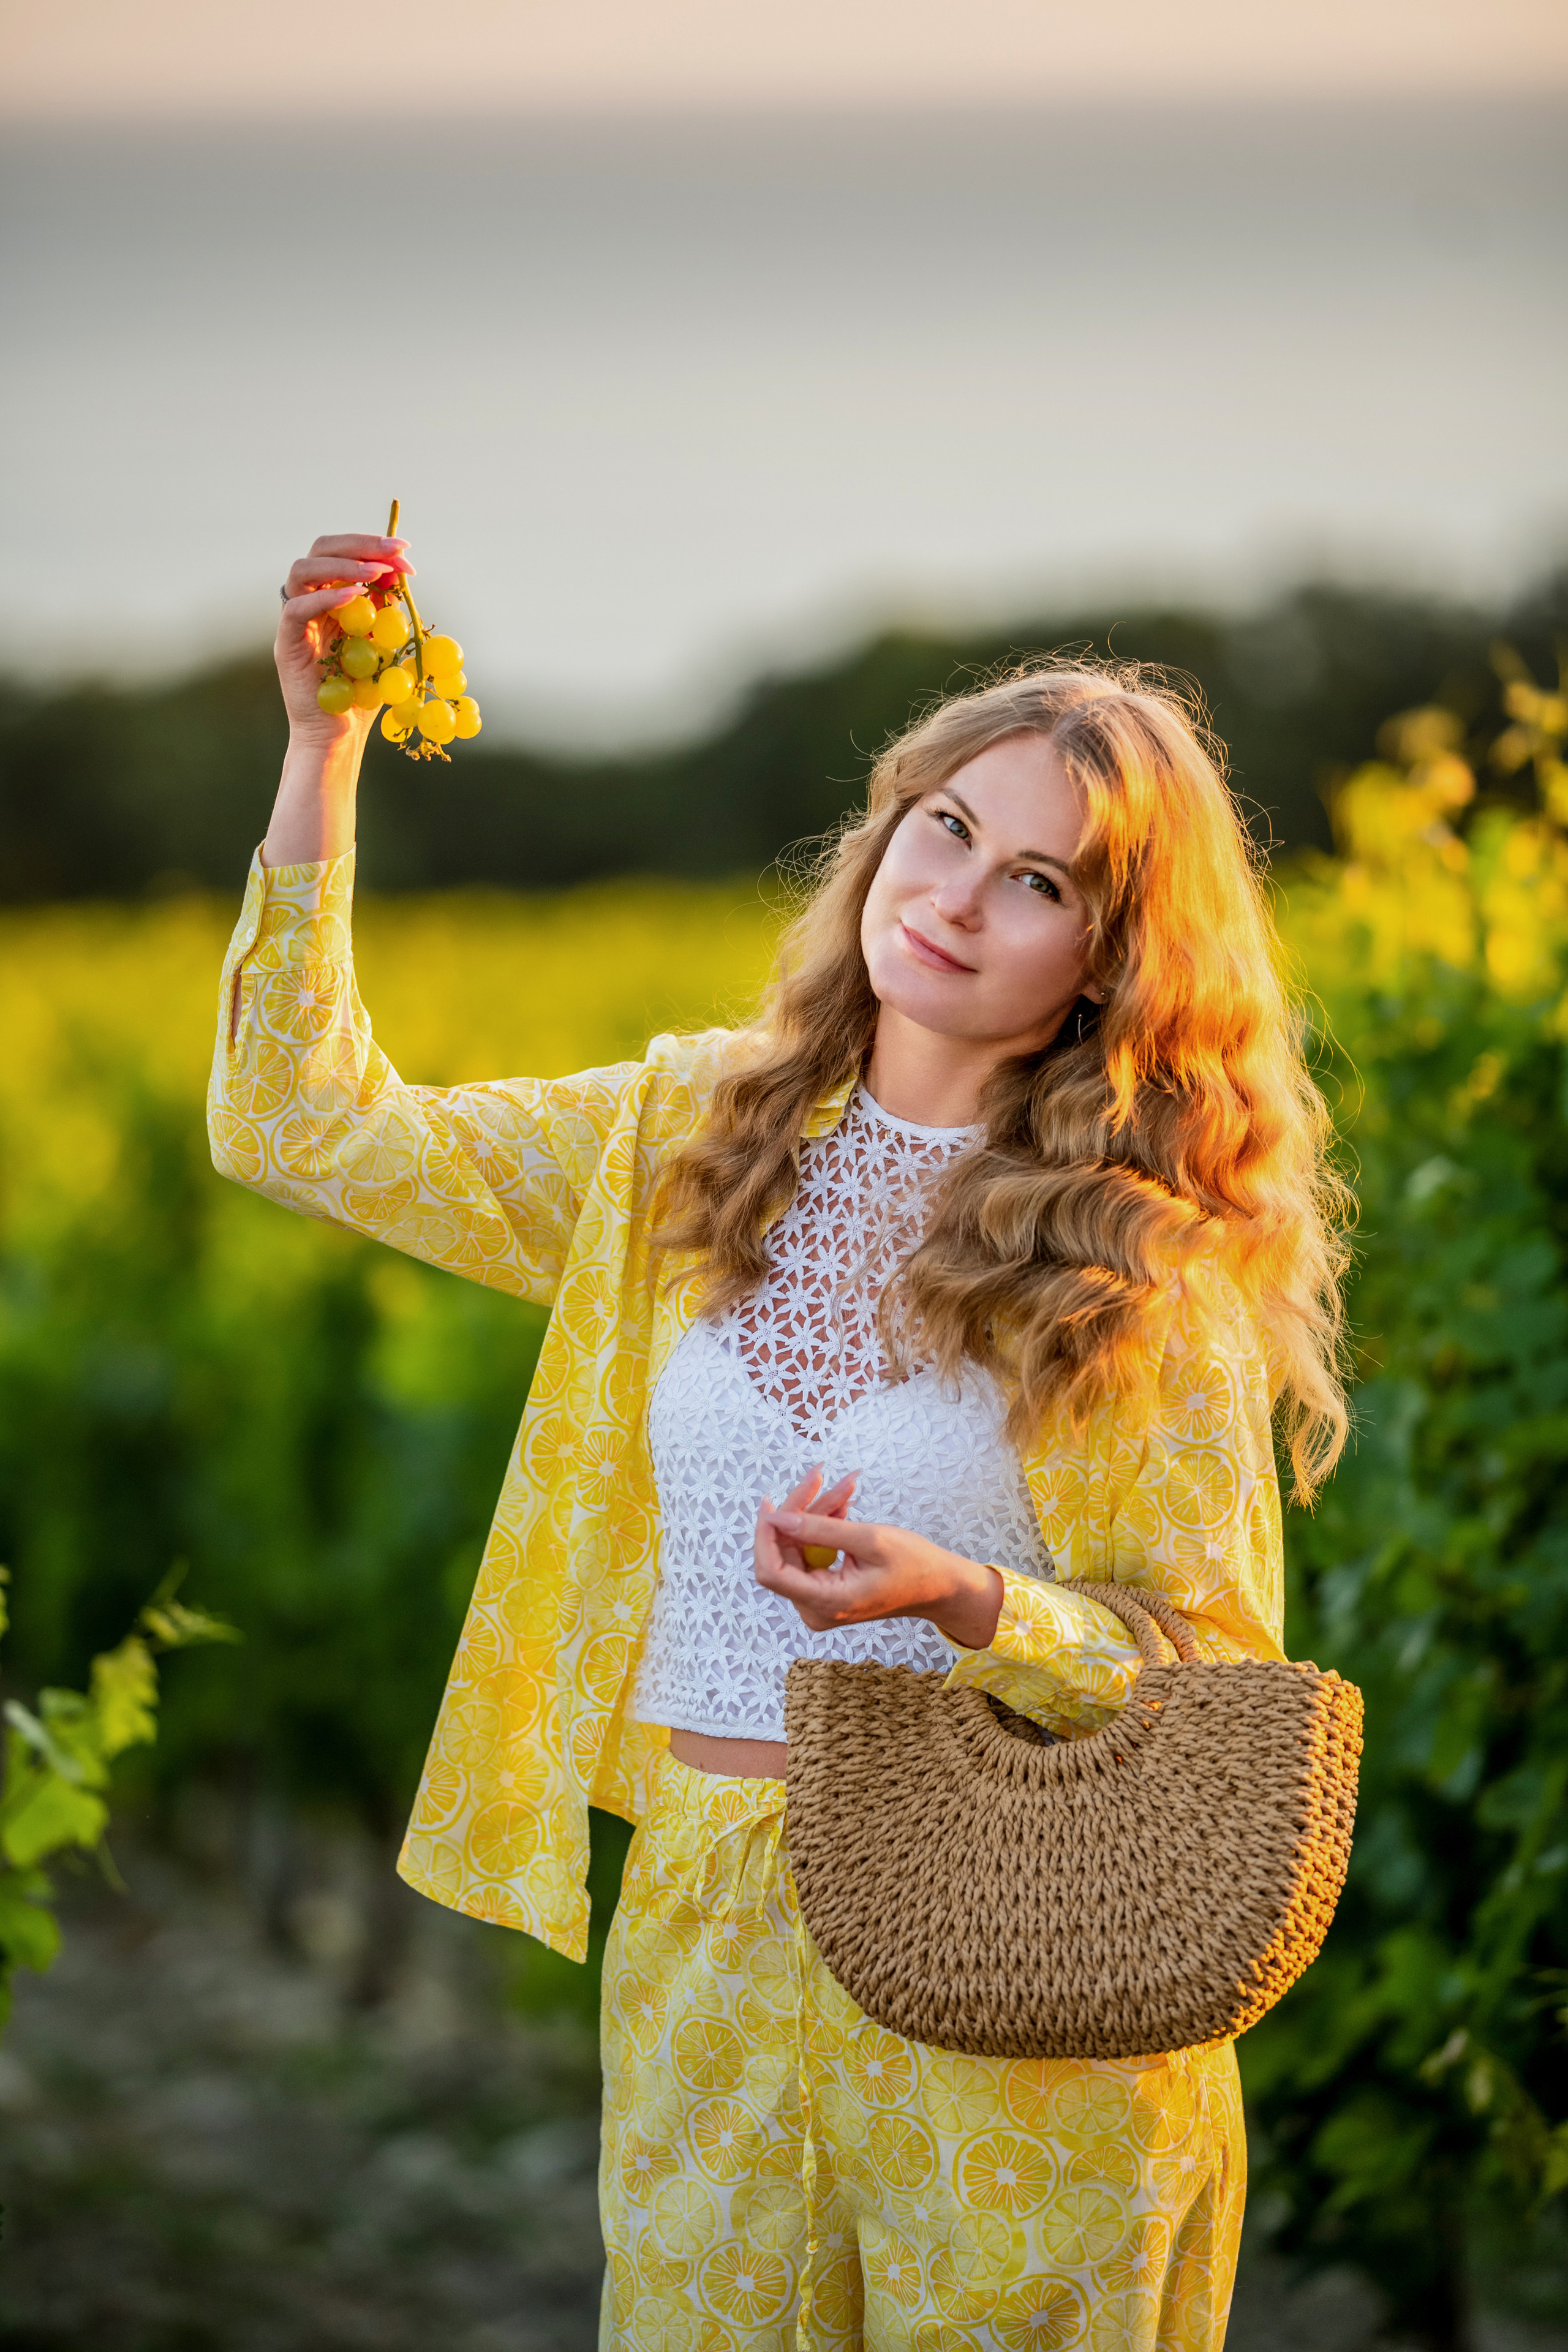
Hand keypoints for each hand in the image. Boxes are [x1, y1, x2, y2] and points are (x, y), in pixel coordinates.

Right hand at [275, 532, 413, 745]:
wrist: (339, 736)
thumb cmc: (362, 694)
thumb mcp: (382, 644)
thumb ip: (385, 611)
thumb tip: (399, 575)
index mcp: (329, 598)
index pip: (343, 555)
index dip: (372, 547)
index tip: (404, 553)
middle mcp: (308, 603)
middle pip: (320, 551)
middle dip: (360, 544)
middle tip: (394, 553)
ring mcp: (294, 621)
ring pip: (302, 571)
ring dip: (343, 564)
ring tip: (376, 573)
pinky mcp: (286, 643)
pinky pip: (297, 609)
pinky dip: (327, 597)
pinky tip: (357, 596)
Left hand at [754, 1493, 1003, 1649]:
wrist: (938, 1586)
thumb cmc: (913, 1565)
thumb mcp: (869, 1540)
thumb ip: (819, 1529)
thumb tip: (776, 1518)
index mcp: (825, 1602)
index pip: (771, 1571)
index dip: (766, 1534)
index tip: (772, 1500)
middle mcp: (814, 1608)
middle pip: (785, 1553)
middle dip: (802, 1510)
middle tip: (820, 1473)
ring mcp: (818, 1601)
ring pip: (799, 1548)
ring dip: (817, 1513)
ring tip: (846, 1485)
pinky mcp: (824, 1590)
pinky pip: (812, 1552)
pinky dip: (825, 1527)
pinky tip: (843, 1506)